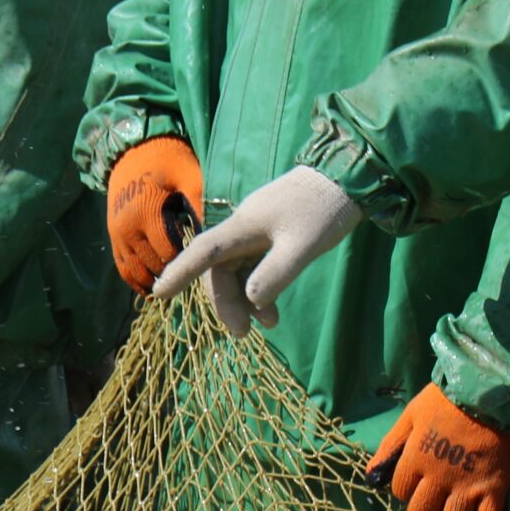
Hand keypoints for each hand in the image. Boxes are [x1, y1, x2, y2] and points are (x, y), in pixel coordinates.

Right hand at [104, 136, 202, 293]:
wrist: (135, 151)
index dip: (186, 262)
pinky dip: (136, 279)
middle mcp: (127, 228)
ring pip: (135, 271)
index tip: (205, 268)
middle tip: (195, 280)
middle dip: (172, 274)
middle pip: (152, 265)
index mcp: (146, 213)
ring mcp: (117, 235)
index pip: (169, 252)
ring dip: (154, 281)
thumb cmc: (169, 161)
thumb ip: (199, 205)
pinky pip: (123, 267)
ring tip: (175, 286)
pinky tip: (153, 286)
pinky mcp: (114, 237)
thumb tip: (215, 235)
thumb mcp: (189, 176)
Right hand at [153, 165, 364, 337]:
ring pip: (236, 273)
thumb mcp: (303, 246)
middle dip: (227, 303)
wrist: (351, 176)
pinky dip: (259, 290)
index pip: (203, 252)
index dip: (180, 273)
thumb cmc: (325, 209)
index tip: (157, 294)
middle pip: (219, 271)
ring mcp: (255, 233)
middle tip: (244, 334)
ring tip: (268, 325)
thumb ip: (275, 273)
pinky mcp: (270, 236)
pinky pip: (253, 268)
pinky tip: (272, 311)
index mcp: (243, 227)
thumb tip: (251, 300)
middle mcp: (242, 229)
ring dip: (245, 301)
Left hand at [365, 384, 509, 510]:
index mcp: (414, 460)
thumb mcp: (412, 415)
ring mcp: (467, 485)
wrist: (493, 390)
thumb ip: (391, 445)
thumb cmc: (449, 400)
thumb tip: (371, 475)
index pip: (400, 492)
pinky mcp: (496, 487)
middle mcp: (437, 478)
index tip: (419, 484)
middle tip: (434, 510)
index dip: (408, 491)